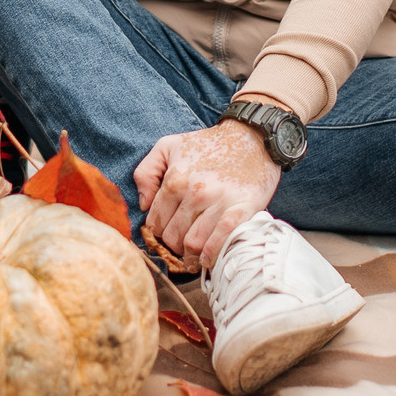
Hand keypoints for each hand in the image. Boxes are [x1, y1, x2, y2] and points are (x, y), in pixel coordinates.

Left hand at [133, 120, 280, 265]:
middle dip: (173, 244)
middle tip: (180, 242)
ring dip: (190, 255)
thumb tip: (144, 205)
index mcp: (174, 180)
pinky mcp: (241, 209)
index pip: (155, 222)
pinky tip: (207, 258)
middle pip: (173, 237)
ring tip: (192, 255)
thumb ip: (145, 173)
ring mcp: (219, 202)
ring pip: (193, 244)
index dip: (158, 231)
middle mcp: (195, 193)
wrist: (251, 138)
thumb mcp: (167, 146)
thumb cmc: (207, 144)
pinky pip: (220, 240)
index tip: (166, 231)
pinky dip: (210, 255)